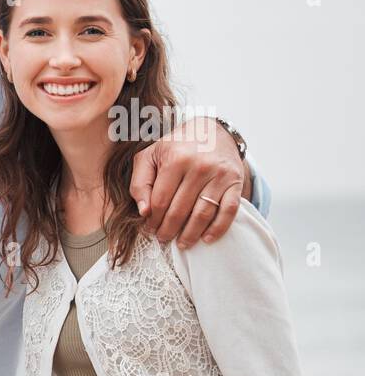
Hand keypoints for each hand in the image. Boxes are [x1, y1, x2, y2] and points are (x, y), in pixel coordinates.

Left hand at [129, 118, 245, 248]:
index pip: (159, 201)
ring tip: (181, 243)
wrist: (211, 131)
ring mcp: (219, 175)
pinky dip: (218, 228)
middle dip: (169, 230)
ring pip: (203, 214)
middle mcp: (199, 167)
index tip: (149, 230)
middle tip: (163, 239)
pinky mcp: (235, 182)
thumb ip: (140, 182)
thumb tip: (143, 211)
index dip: (152, 220)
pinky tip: (206, 239)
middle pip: (180, 210)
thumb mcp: (149, 156)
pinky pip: (228, 211)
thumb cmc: (175, 147)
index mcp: (174, 160)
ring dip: (190, 234)